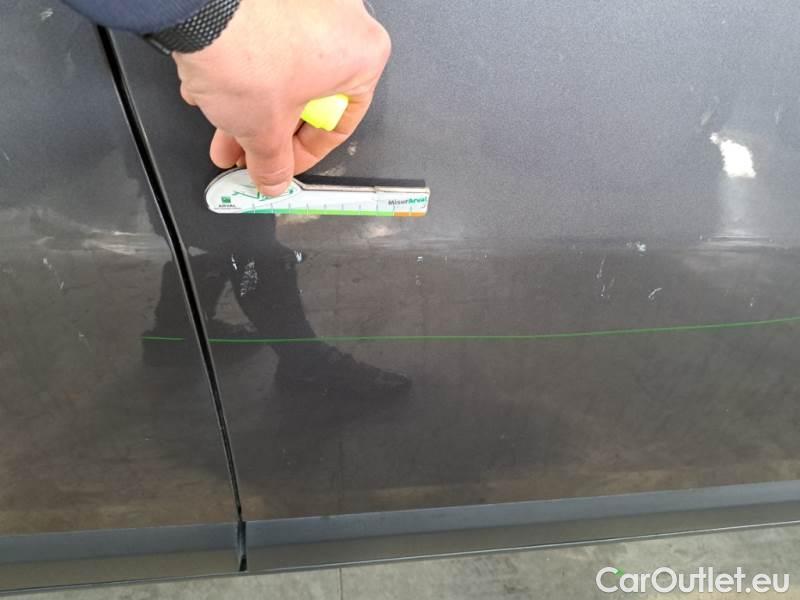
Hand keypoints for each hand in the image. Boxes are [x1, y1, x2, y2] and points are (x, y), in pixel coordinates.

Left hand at [173, 0, 390, 195]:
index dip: (304, 155)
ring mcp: (308, 0)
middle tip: (249, 152)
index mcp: (364, 55)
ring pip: (283, 68)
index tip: (283, 166)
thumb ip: (274, 163)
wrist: (200, 7)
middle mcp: (344, 19)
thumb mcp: (264, 131)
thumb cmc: (247, 51)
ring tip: (224, 128)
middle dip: (271, 130)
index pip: (338, 123)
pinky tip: (215, 88)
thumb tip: (274, 176)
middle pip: (308, 95)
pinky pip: (264, 40)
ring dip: (252, 104)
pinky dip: (243, 66)